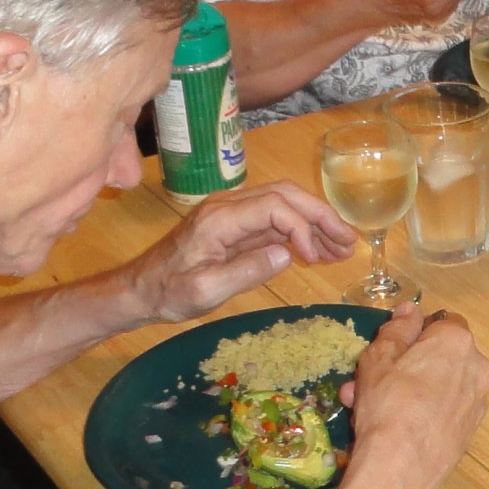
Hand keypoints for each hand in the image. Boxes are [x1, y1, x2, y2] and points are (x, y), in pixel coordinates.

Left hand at [123, 183, 358, 322]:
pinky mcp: (234, 224)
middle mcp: (228, 206)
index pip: (275, 206)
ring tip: (341, 248)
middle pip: (285, 195)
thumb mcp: (204, 291)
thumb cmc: (168, 293)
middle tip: (348, 243)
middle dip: (320, 216)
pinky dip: (299, 231)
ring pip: (283, 203)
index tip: (315, 258)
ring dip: (314, 222)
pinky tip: (317, 250)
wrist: (141, 289)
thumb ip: (245, 271)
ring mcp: (231, 212)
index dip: (301, 228)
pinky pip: (274, 218)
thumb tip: (286, 254)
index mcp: (220, 218)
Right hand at [341, 304, 488, 488]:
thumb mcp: (379, 357)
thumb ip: (398, 329)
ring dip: (410, 390)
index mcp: (457, 341)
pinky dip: (424, 412)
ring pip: (440, 386)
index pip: (440, 321)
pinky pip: (445, 410)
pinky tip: (395, 427)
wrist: (401, 467)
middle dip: (406, 365)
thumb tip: (410, 311)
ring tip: (369, 407)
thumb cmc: (387, 403)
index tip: (390, 348)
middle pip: (440, 356)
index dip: (414, 332)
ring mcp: (477, 402)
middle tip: (368, 381)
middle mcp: (478, 368)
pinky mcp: (470, 431)